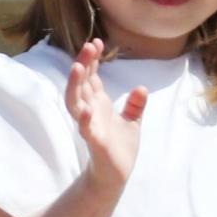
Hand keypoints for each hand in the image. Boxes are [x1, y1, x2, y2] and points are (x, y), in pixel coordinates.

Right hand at [65, 39, 147, 190]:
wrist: (117, 175)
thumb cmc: (120, 148)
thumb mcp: (132, 122)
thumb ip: (135, 105)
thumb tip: (141, 88)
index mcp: (98, 104)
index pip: (91, 77)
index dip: (92, 60)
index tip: (96, 42)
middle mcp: (90, 111)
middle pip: (82, 83)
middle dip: (84, 64)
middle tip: (89, 45)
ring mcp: (89, 126)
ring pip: (75, 102)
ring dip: (75, 85)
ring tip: (78, 67)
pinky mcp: (94, 142)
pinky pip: (85, 129)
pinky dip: (85, 120)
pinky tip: (86, 110)